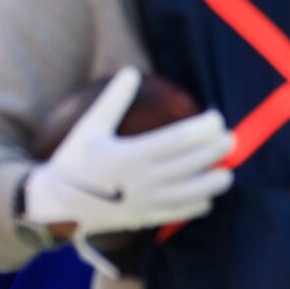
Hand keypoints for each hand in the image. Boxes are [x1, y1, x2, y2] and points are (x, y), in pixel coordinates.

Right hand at [21, 68, 232, 236]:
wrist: (58, 203)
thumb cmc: (75, 160)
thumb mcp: (90, 127)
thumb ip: (112, 100)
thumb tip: (130, 71)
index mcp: (131, 155)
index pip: (180, 139)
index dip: (205, 128)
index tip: (216, 118)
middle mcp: (144, 180)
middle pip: (194, 163)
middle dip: (218, 150)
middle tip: (231, 138)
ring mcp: (149, 201)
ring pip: (195, 192)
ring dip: (216, 180)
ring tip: (226, 169)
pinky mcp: (149, 218)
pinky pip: (184, 212)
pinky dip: (201, 202)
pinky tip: (207, 193)